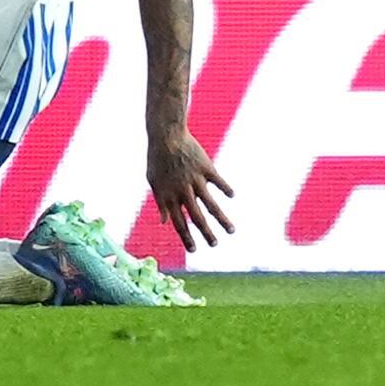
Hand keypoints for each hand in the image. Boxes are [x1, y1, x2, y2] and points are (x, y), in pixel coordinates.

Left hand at [147, 130, 233, 250]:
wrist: (166, 135)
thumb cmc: (158, 159)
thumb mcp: (153, 181)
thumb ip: (160, 202)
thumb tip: (165, 222)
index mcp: (168, 195)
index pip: (178, 222)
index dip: (186, 237)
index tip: (194, 250)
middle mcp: (183, 191)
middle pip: (196, 217)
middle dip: (206, 233)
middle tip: (214, 244)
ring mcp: (196, 180)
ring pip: (211, 204)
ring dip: (221, 219)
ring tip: (231, 231)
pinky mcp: (206, 168)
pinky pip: (219, 182)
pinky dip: (226, 189)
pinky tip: (231, 196)